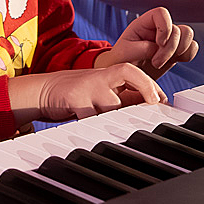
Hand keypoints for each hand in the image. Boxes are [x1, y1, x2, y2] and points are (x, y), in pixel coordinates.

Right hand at [36, 61, 169, 120]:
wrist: (43, 91)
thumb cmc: (77, 94)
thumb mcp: (103, 91)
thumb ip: (124, 96)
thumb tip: (152, 104)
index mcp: (108, 75)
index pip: (133, 73)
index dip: (149, 85)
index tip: (160, 101)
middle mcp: (99, 78)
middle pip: (127, 87)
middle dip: (141, 103)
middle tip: (150, 115)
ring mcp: (86, 88)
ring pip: (111, 106)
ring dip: (114, 119)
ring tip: (112, 127)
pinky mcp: (74, 99)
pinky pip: (91, 117)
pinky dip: (95, 126)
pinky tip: (92, 131)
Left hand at [94, 6, 197, 77]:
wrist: (126, 76)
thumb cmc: (122, 60)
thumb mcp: (125, 53)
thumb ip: (142, 48)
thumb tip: (158, 48)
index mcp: (145, 23)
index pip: (162, 13)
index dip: (164, 27)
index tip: (158, 44)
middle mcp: (159, 28)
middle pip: (178, 29)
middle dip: (170, 49)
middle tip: (155, 62)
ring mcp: (170, 39)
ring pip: (188, 36)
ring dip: (179, 52)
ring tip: (162, 63)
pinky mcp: (177, 51)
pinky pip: (192, 48)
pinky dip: (186, 56)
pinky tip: (172, 62)